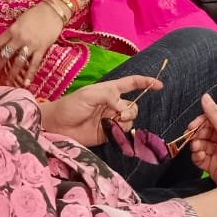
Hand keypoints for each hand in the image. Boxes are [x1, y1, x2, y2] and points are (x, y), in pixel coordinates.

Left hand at [0, 3, 64, 85]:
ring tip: (7, 82)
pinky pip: (34, 64)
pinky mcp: (41, 49)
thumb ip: (13, 30)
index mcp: (13, 29)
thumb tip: (7, 41)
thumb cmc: (37, 13)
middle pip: (5, 55)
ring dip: (12, 73)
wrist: (54, 11)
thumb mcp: (20, 19)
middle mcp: (19, 39)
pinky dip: (29, 74)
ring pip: (18, 62)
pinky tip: (26, 83)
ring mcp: (30, 45)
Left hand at [38, 74, 163, 145]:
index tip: (159, 85)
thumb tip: (123, 106)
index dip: (145, 83)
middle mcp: (112, 104)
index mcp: (109, 90)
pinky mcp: (107, 134)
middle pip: (133, 105)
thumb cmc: (70, 105)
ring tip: (112, 123)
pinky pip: (122, 132)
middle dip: (131, 109)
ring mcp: (110, 119)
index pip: (131, 84)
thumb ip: (109, 96)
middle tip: (119, 113)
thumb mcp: (89, 94)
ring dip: (125, 121)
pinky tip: (112, 131)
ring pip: (129, 119)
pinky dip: (121, 131)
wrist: (56, 126)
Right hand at [185, 93, 216, 178]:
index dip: (202, 121)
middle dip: (198, 134)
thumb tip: (205, 96)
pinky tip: (199, 156)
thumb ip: (214, 114)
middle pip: (207, 131)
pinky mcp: (214, 165)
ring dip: (197, 145)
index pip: (215, 119)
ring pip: (203, 144)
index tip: (192, 125)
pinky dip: (198, 156)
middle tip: (192, 137)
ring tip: (197, 148)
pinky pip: (202, 156)